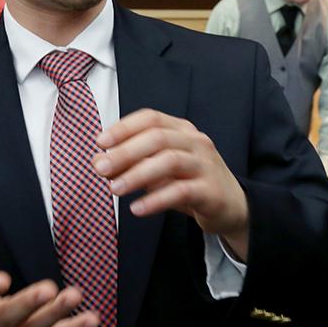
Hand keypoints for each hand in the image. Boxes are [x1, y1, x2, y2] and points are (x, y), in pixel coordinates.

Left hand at [93, 108, 248, 259]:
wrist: (230, 207)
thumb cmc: (187, 182)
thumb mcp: (156, 169)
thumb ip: (128, 163)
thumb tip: (97, 162)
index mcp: (181, 129)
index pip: (150, 118)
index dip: (123, 127)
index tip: (100, 142)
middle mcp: (195, 141)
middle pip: (157, 138)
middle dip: (125, 152)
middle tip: (100, 168)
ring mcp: (206, 165)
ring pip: (170, 161)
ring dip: (137, 175)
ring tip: (115, 189)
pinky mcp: (211, 191)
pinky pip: (181, 191)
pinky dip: (156, 199)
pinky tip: (137, 208)